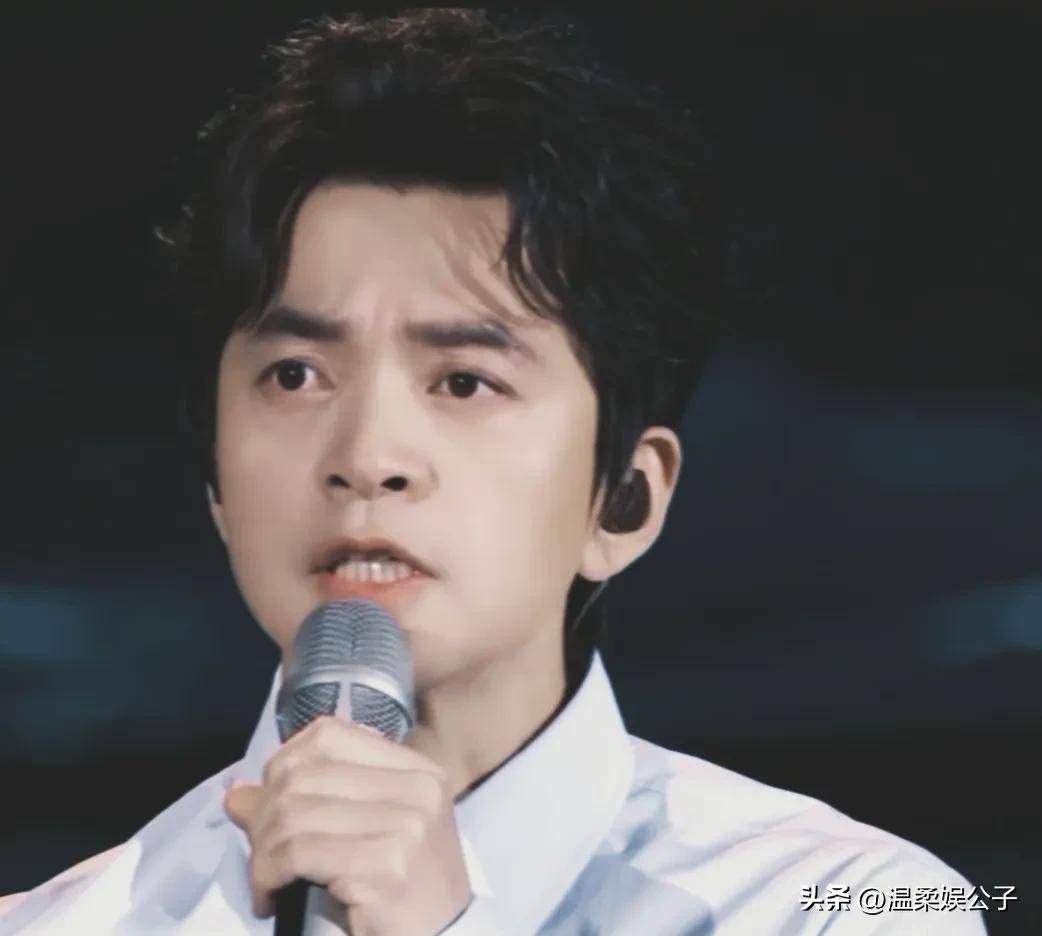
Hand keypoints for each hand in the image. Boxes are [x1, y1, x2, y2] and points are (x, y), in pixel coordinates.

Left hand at [224, 716, 471, 935]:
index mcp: (416, 769)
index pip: (330, 735)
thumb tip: (238, 792)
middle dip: (263, 815)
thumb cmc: (404, 889)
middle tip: (259, 852)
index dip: (284, 763)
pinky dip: (269, 875)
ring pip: (294, 814)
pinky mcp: (387, 865)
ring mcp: (405, 824)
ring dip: (262, 852)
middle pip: (304, 775)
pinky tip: (271, 896)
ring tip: (265, 879)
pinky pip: (298, 853)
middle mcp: (416, 787)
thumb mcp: (368, 831)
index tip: (269, 802)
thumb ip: (314, 801)